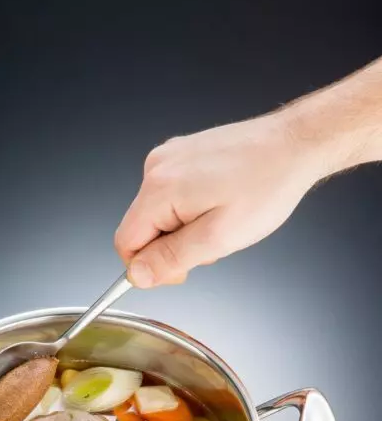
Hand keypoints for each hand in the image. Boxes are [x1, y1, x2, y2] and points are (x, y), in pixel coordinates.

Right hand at [115, 113, 322, 287]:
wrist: (294, 145)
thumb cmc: (266, 187)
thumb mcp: (218, 238)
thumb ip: (171, 259)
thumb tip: (136, 275)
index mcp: (159, 188)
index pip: (125, 243)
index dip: (149, 266)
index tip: (182, 269)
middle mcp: (157, 168)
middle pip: (142, 229)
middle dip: (172, 245)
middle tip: (213, 241)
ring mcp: (169, 158)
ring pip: (158, 215)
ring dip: (184, 229)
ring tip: (222, 219)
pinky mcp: (183, 155)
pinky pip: (172, 197)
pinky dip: (192, 210)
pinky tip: (221, 202)